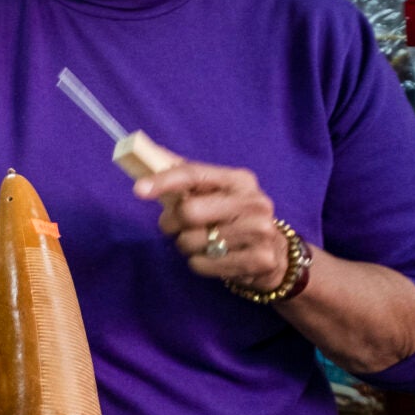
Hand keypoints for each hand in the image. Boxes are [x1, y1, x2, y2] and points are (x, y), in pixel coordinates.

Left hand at [135, 162, 289, 290]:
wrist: (275, 253)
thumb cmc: (231, 217)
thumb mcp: (214, 192)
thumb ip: (183, 174)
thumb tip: (146, 151)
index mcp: (240, 180)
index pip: (195, 174)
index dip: (164, 181)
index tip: (139, 190)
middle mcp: (254, 202)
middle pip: (189, 211)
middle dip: (171, 223)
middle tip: (174, 227)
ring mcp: (261, 231)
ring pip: (192, 241)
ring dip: (185, 246)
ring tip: (201, 243)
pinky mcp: (260, 259)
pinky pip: (203, 264)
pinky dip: (198, 263)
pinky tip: (213, 259)